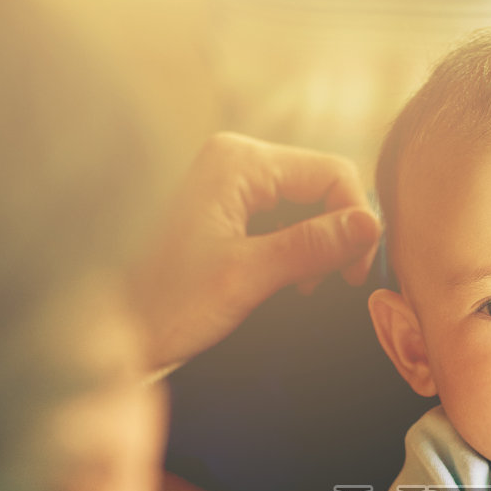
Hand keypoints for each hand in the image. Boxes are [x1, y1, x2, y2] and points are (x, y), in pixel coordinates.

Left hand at [128, 133, 380, 369]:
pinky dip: (297, 248)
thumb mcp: (248, 276)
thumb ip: (312, 246)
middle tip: (331, 284)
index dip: (356, 221)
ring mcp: (229, 181)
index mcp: (238, 161)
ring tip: (302, 286)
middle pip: (322, 185)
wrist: (118, 331)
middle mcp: (235, 159)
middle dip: (336, 234)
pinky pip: (284, 216)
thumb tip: (371, 224)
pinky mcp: (227, 206)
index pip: (332, 173)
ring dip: (317, 245)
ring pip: (307, 203)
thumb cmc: (170, 304)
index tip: (354, 274)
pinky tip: (287, 279)